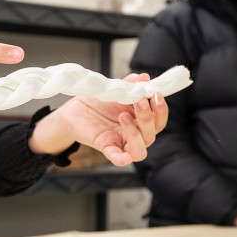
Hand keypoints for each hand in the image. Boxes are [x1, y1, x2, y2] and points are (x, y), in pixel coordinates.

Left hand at [28, 73, 168, 165]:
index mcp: (139, 121)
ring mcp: (120, 142)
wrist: (76, 109)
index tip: (156, 95)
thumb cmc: (98, 102)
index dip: (161, 110)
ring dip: (136, 134)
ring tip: (123, 116)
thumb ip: (130, 84)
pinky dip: (123, 159)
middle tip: (139, 101)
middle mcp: (133, 134)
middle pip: (151, 134)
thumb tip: (144, 77)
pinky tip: (126, 157)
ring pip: (140, 151)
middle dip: (148, 117)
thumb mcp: (116, 90)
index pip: (158, 121)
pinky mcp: (106, 147)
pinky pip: (118, 158)